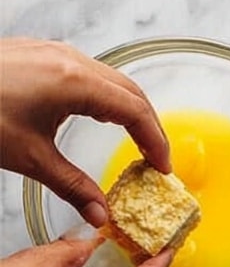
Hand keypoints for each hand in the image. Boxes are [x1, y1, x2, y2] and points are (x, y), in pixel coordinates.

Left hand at [0, 38, 170, 226]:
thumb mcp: (29, 157)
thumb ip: (72, 186)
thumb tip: (100, 213)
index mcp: (75, 82)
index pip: (134, 110)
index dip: (155, 141)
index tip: (163, 168)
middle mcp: (69, 60)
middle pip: (129, 91)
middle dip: (149, 125)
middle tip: (156, 159)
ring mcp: (53, 53)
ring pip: (110, 79)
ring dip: (128, 110)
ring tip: (134, 141)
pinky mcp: (38, 55)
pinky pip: (88, 73)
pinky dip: (105, 98)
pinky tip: (99, 118)